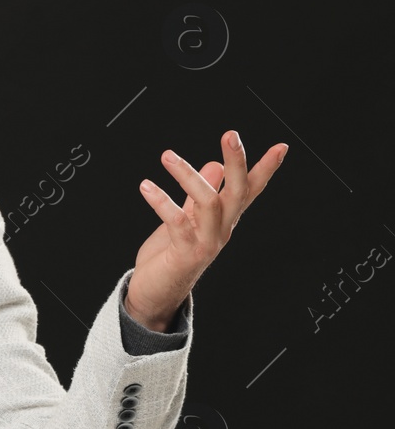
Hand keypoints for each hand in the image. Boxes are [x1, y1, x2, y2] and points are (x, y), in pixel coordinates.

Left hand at [126, 129, 286, 329]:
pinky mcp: (186, 253)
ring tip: (167, 156)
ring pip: (209, 203)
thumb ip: (199, 195)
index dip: (265, 169)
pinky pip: (177, 223)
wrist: (155, 294)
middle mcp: (221, 230)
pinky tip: (146, 187)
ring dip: (189, 176)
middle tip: (231, 134)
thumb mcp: (187, 219)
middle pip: (238, 192)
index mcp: (223, 219)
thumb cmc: (169, 257)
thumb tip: (213, 165)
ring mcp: (206, 243)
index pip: (250, 190)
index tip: (281, 146)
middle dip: (237, 162)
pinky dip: (162, 202)